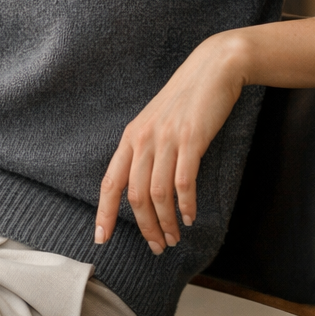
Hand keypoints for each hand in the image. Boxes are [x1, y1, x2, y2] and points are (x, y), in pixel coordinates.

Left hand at [94, 15, 314, 253]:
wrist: (213, 68)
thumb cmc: (187, 99)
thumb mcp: (157, 123)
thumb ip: (147, 150)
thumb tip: (143, 187)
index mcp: (131, 137)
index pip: (110, 182)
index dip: (104, 212)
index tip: (102, 238)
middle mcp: (143, 139)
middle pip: (135, 195)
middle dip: (145, 227)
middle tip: (157, 247)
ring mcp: (166, 138)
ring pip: (158, 193)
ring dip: (166, 222)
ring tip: (174, 238)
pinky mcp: (191, 138)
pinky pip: (183, 181)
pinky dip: (185, 204)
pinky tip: (189, 217)